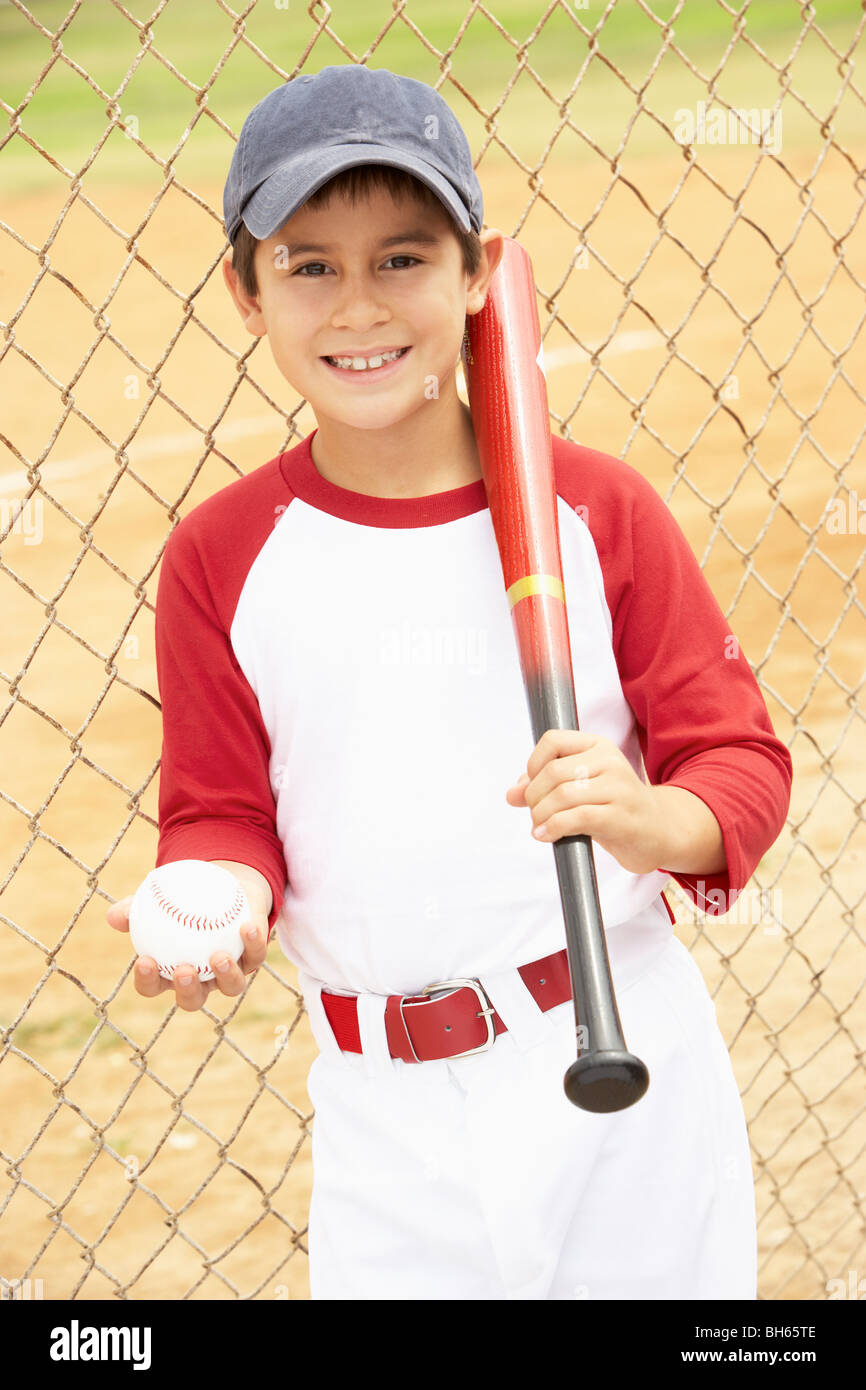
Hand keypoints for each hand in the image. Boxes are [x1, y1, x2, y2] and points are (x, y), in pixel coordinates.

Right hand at [106, 861, 271, 1011]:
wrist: (220, 888)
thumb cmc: (179, 899)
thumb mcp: (157, 900)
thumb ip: (134, 909)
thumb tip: (115, 915)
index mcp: (169, 972)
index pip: (153, 986)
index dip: (148, 981)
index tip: (146, 961)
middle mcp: (201, 980)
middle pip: (193, 999)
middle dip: (188, 991)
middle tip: (183, 970)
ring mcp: (230, 972)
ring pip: (231, 986)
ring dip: (226, 974)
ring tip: (218, 957)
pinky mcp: (254, 957)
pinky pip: (256, 954)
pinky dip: (253, 942)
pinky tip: (247, 926)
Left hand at [505, 729, 664, 875]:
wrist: (659, 831)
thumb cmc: (615, 807)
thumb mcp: (581, 788)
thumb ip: (545, 786)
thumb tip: (512, 794)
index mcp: (598, 746)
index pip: (552, 740)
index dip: (533, 764)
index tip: (532, 787)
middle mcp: (609, 761)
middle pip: (552, 772)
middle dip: (534, 797)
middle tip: (535, 815)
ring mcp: (618, 788)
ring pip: (561, 795)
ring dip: (542, 815)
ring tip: (541, 827)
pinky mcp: (620, 817)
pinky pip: (576, 817)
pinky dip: (554, 827)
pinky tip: (547, 835)